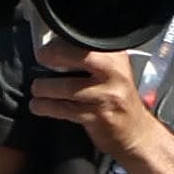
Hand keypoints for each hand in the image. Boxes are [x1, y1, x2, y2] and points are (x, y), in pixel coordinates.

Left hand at [24, 41, 158, 160]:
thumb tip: (55, 48)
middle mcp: (115, 74)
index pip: (88, 42)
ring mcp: (107, 96)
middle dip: (55, 56)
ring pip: (66, 87)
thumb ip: (90, 59)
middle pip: (81, 57)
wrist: (135, 131)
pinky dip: (46, 107)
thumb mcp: (112, 72)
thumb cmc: (117, 99)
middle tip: (41, 60)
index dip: (63, 42)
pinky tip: (40, 106)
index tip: (48, 48)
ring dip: (44, 88)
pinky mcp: (97, 116)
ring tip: (38, 89)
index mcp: (117, 58)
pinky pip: (64, 110)